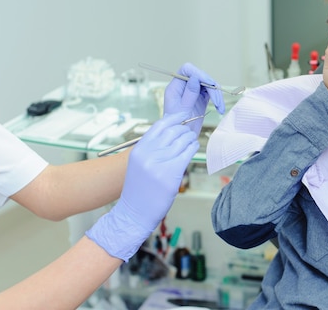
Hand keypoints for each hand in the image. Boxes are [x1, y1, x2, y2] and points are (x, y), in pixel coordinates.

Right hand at [86, 113, 198, 260]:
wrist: (134, 213)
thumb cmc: (139, 189)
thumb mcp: (139, 164)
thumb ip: (152, 148)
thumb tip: (172, 132)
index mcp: (139, 150)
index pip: (160, 125)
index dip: (174, 118)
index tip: (183, 116)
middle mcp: (148, 154)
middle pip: (173, 131)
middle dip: (184, 129)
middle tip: (189, 132)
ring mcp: (159, 164)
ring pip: (182, 141)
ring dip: (190, 138)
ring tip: (192, 140)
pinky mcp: (171, 174)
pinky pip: (187, 153)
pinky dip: (193, 147)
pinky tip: (193, 148)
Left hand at [163, 63, 225, 132]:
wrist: (181, 139)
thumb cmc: (178, 127)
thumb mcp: (183, 111)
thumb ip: (189, 93)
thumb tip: (195, 78)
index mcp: (175, 87)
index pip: (187, 70)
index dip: (199, 73)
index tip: (209, 84)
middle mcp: (184, 87)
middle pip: (201, 76)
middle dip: (211, 87)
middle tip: (218, 101)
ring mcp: (193, 92)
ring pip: (208, 84)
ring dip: (217, 94)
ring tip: (220, 108)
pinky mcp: (201, 98)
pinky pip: (212, 93)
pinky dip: (217, 99)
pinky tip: (220, 109)